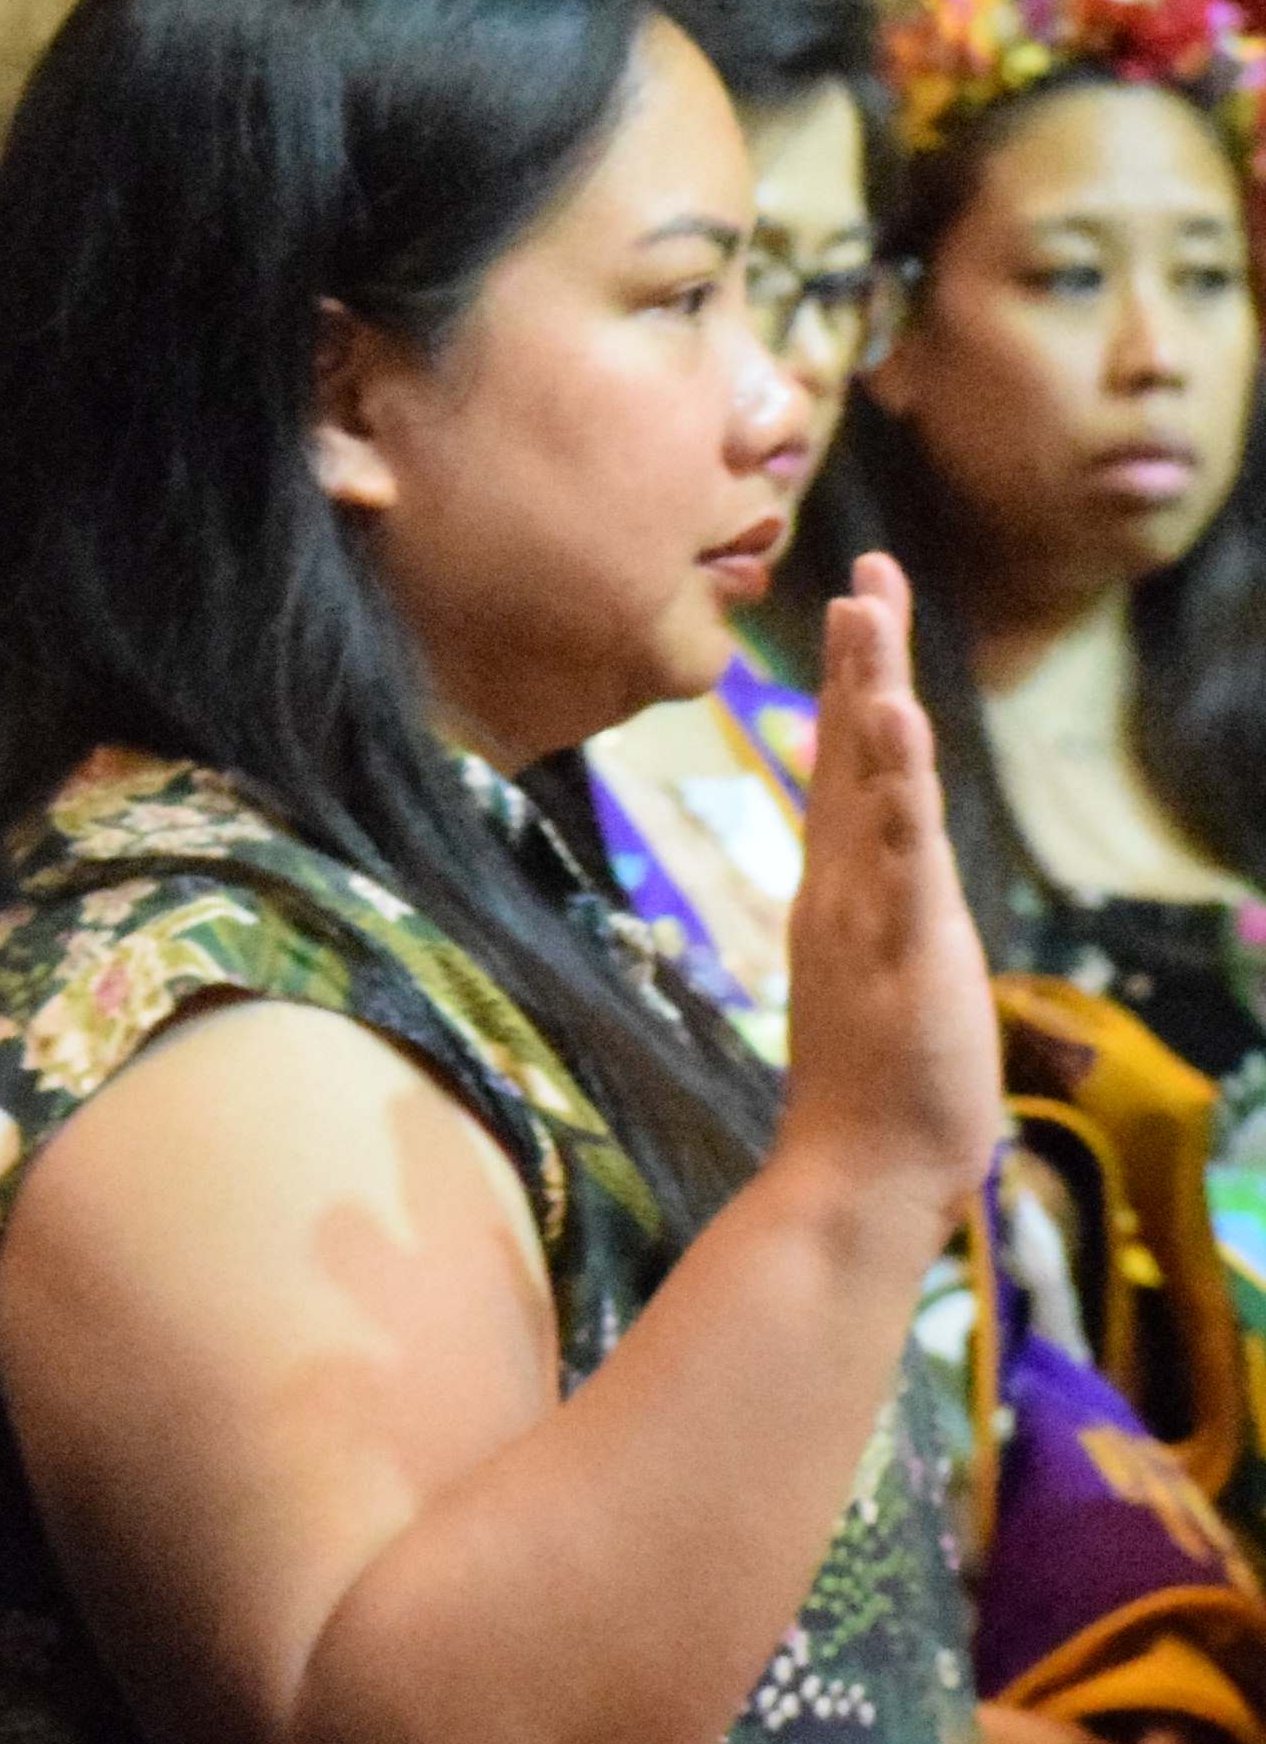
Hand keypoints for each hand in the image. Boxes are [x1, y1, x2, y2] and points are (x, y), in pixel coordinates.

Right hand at [777, 556, 1006, 1212]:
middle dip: (863, 659)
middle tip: (865, 572)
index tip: (866, 601)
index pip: (855, 768)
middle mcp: (844, 884)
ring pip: (868, 781)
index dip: (862, 684)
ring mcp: (866, 909)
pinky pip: (898, 847)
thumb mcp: (887, 983)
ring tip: (868, 610)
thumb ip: (882, 924)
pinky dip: (896, 780)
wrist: (860, 1172)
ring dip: (868, 691)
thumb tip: (881, 895)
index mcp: (847, 889)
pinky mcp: (897, 943)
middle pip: (853, 750)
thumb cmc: (881, 1093)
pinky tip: (896, 722)